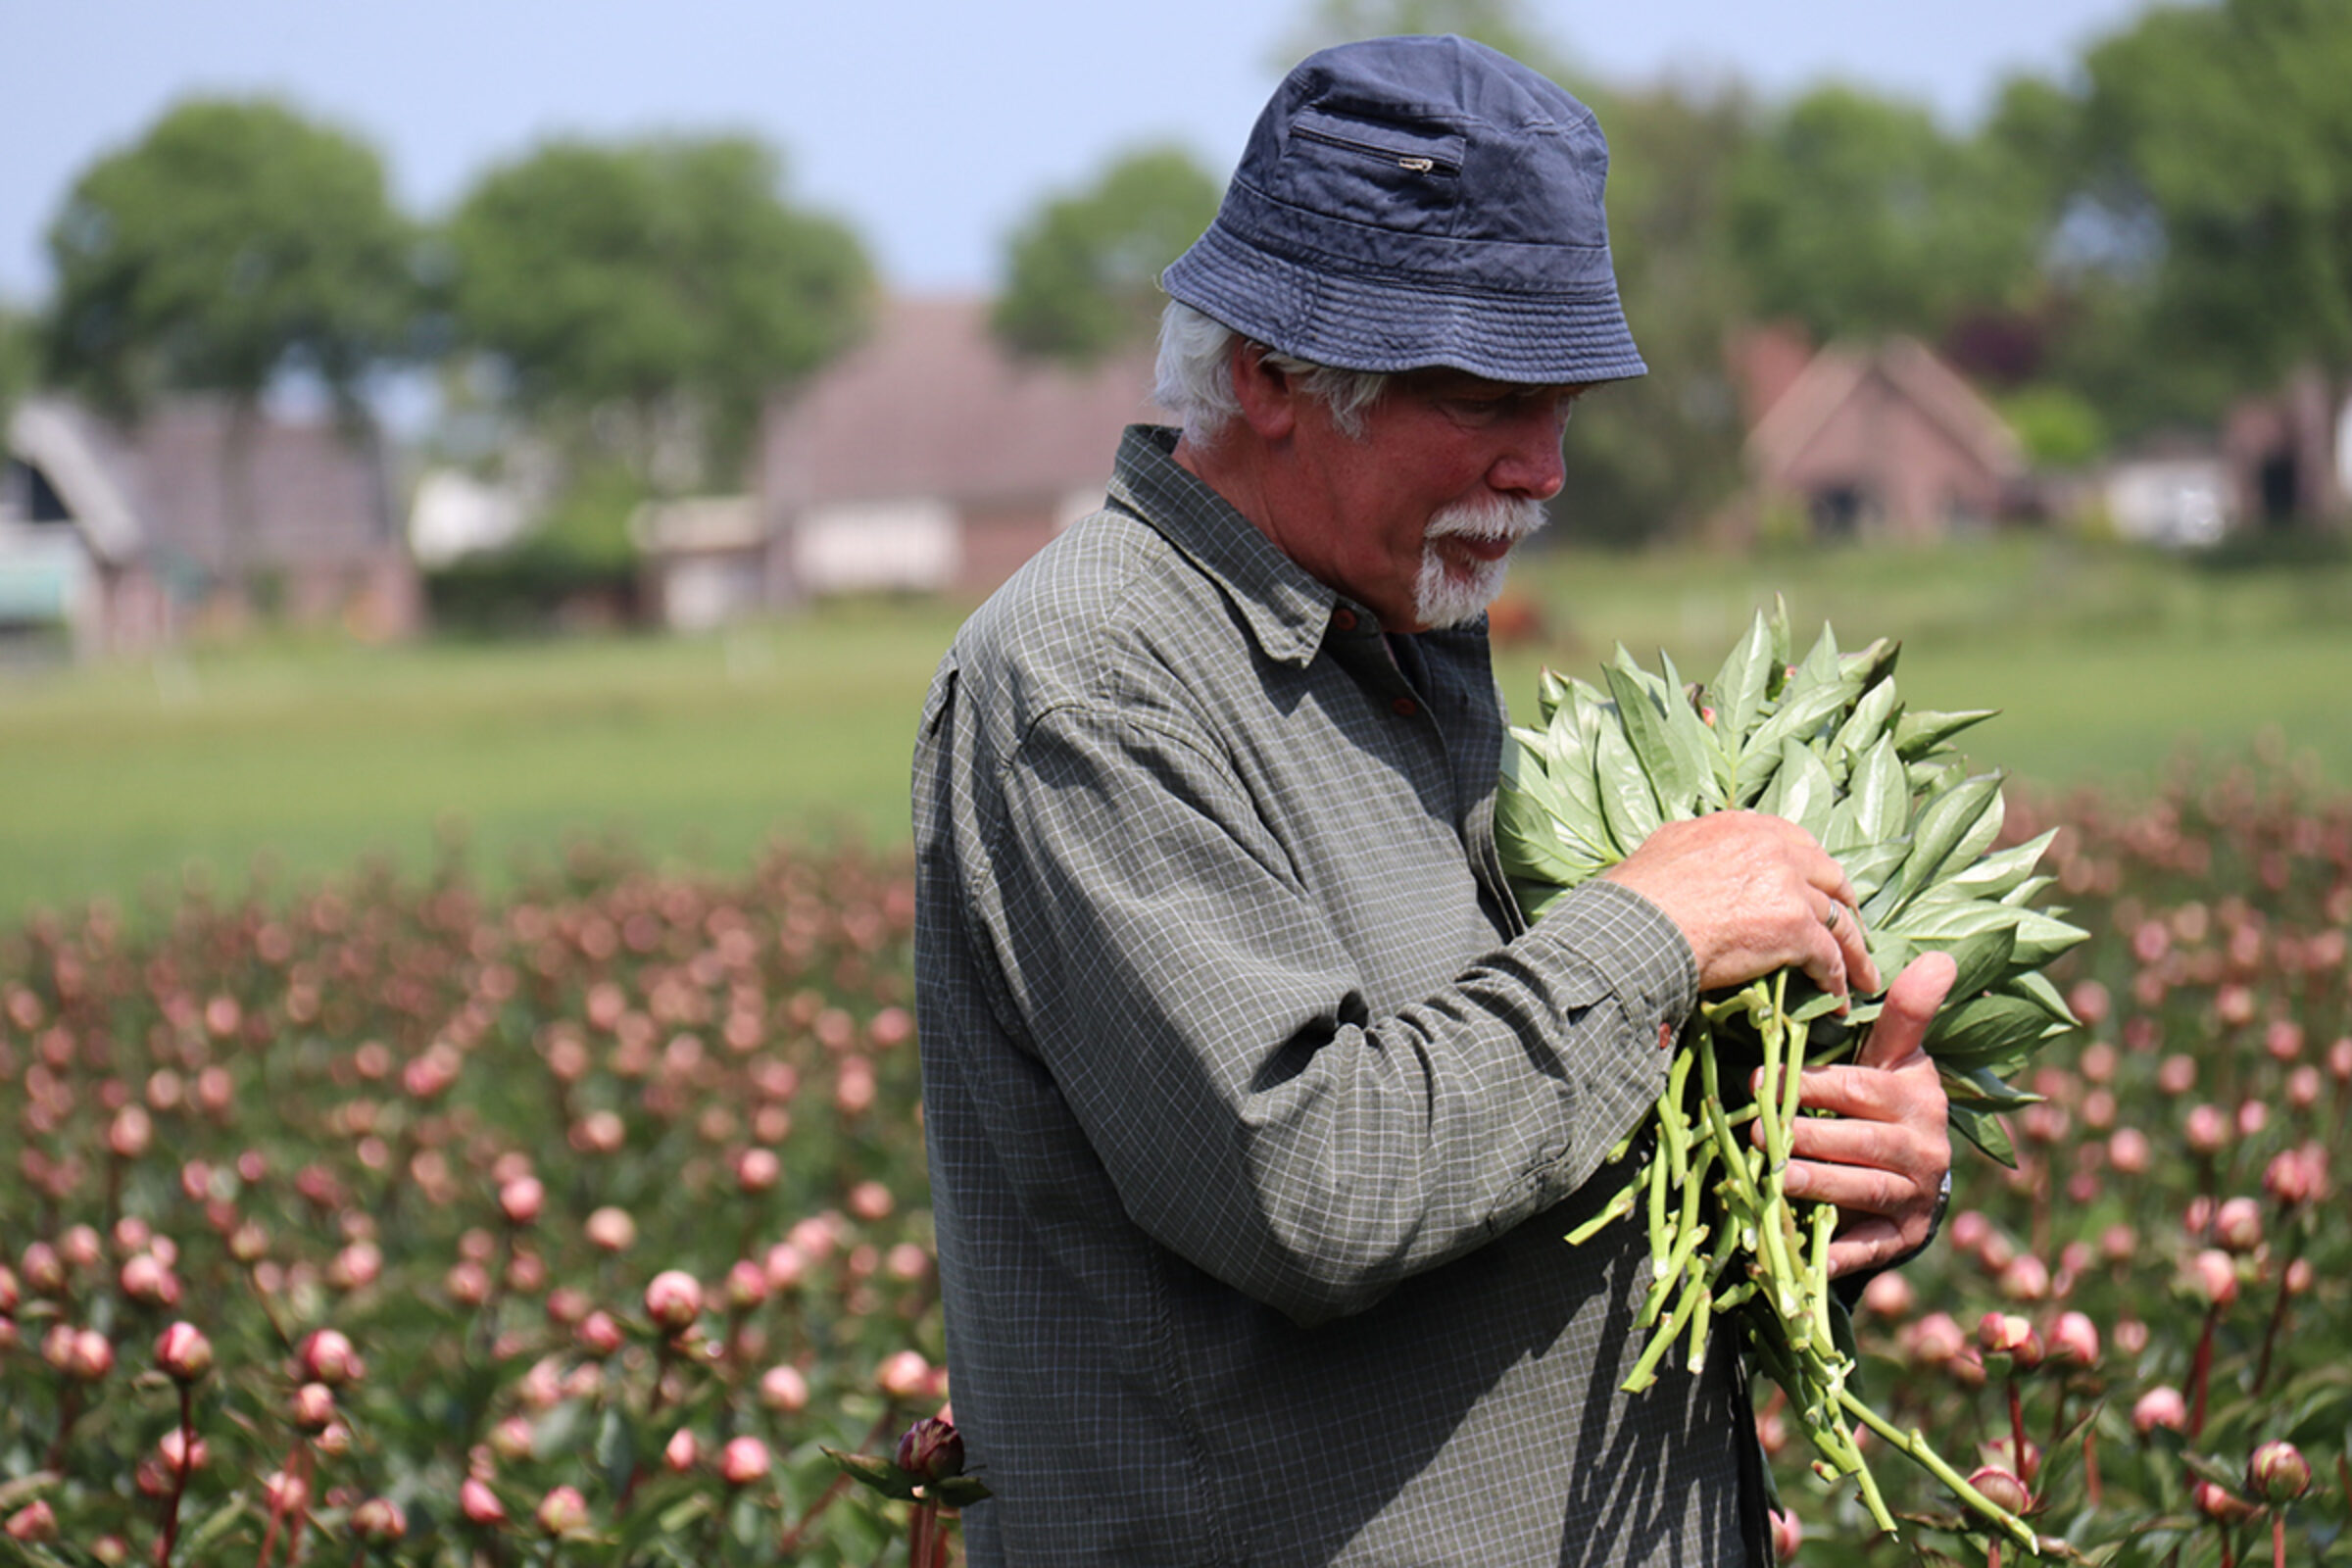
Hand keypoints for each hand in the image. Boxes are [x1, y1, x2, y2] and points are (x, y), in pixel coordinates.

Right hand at [1600, 812, 1880, 1000]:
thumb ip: (1697, 844)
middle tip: (1852, 928)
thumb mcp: (1668, 846)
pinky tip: (1837, 999)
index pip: (1797, 842)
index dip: (1812, 868)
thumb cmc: (1638, 894)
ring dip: (1854, 949)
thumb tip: (1696, 853)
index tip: (1819, 887)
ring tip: (1863, 975)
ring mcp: (1789, 888)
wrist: (1640, 926)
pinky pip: (1830, 957)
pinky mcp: (1795, 929)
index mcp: (1745, 827)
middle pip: (1830, 876)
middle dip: (1845, 903)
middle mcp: (1775, 850)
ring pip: (1839, 920)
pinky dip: (1838, 980)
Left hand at [1773, 952, 1955, 1278]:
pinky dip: (1837, 1254)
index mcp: (1916, 1095)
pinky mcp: (1905, 1235)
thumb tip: (1941, 956)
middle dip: (1802, 1137)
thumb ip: (1907, 1010)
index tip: (1760, 1081)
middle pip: (1856, 1142)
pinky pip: (1869, 1247)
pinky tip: (1804, 1258)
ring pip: (1859, 1189)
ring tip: (1772, 1180)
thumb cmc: (1887, 1098)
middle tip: (1754, 1134)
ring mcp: (1915, 1194)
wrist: (1917, 1170)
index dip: (1808, 1084)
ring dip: (1813, 1186)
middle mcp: (1924, 1146)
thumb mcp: (1896, 1053)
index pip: (1858, 1088)